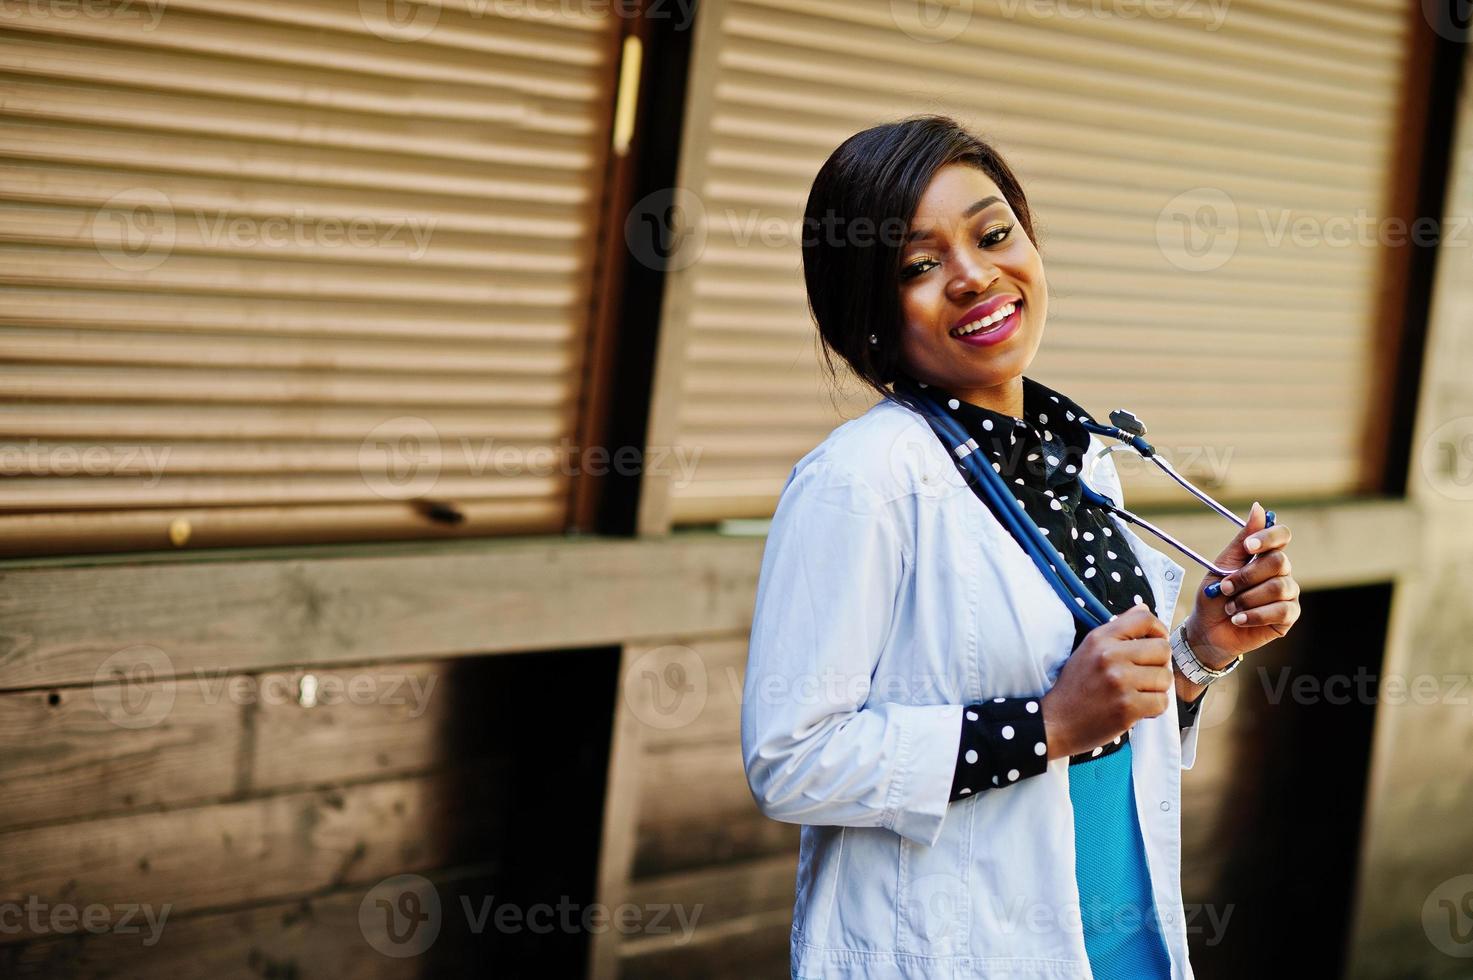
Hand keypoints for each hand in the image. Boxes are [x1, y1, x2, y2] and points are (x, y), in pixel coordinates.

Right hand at [1041, 604, 1172, 758]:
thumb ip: (1118, 628)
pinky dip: (1153, 708)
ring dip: (1156, 689)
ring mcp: (1120, 682)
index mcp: (1101, 638)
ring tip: (1137, 693)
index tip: (1156, 642)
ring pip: (1165, 678)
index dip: (1159, 630)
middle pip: (1163, 650)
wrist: (1057, 722)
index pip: (1145, 620)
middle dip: (1159, 664)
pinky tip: (1137, 708)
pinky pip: (1162, 703)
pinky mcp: (1127, 707)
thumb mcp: (1089, 648)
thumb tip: (1145, 609)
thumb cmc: (1076, 686)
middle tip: (1143, 675)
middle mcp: (1110, 656)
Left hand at [1187, 501, 1300, 667]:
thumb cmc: (1214, 596)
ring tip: (1230, 607)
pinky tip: (1238, 619)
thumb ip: (1241, 540)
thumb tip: (1259, 508)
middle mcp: (1281, 573)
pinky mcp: (1288, 617)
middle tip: (1226, 588)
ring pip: (1279, 587)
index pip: (1282, 536)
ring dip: (1248, 598)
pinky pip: (1281, 610)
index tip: (1248, 546)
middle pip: (1279, 562)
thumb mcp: (1222, 566)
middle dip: (1247, 576)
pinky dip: (1254, 614)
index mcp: (1265, 556)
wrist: (1207, 630)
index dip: (1268, 537)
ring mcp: (1288, 594)